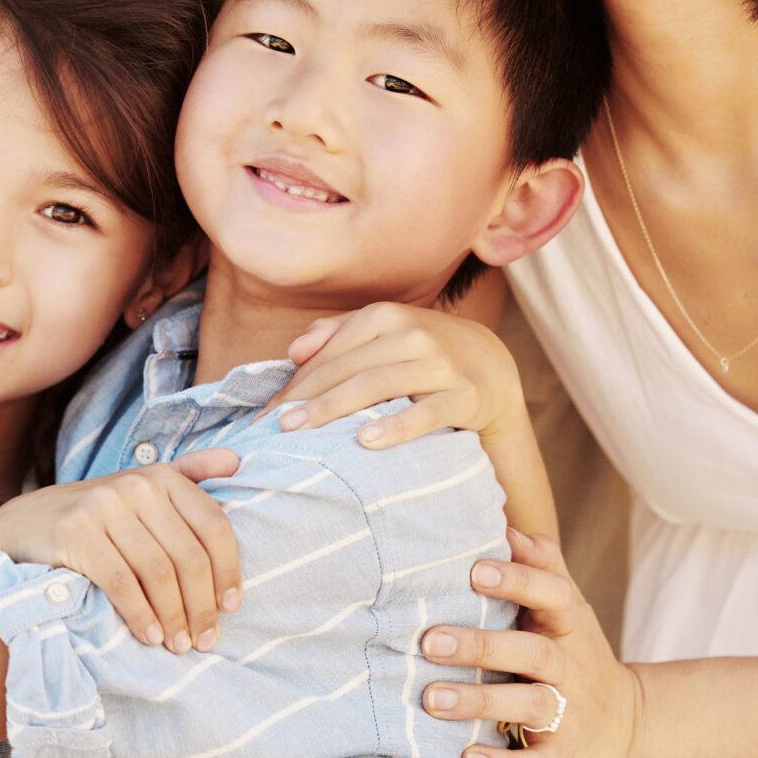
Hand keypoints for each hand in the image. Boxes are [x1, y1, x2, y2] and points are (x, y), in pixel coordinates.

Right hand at [0, 451, 240, 654]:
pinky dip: (140, 615)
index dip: (228, 570)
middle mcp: (137, 485)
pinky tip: (149, 636)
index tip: (232, 606)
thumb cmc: (95, 517)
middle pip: (188, 555)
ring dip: (173, 617)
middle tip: (205, 640)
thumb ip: (188, 474)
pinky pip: (121, 582)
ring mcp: (105, 505)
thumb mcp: (140, 490)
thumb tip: (237, 461)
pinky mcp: (77, 532)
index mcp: (163, 476)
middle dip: (202, 605)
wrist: (22, 525)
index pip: (214, 526)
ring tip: (179, 645)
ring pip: (157, 572)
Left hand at [266, 302, 525, 447]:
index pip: (329, 353)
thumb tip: (294, 351)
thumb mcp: (383, 334)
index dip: (294, 385)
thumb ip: (337, 335)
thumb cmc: (421, 354)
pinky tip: (365, 440)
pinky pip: (426, 412)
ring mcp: (440, 362)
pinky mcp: (464, 394)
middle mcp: (412, 333)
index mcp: (385, 316)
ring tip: (302, 431)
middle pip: (347, 369)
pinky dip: (395, 426)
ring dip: (335, 408)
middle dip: (306, 400)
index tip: (265, 416)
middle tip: (273, 429)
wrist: (492, 367)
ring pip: (378, 385)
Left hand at [421, 529, 639, 757]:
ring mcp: (568, 713)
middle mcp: (571, 666)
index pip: (550, 594)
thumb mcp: (568, 609)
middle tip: (428, 640)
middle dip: (481, 645)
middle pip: (533, 651)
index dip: (516, 581)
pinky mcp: (561, 757)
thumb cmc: (576, 655)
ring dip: (480, 702)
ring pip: (529, 704)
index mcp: (569, 625)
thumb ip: (540, 564)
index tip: (473, 571)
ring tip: (431, 699)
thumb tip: (503, 517)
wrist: (624, 728)